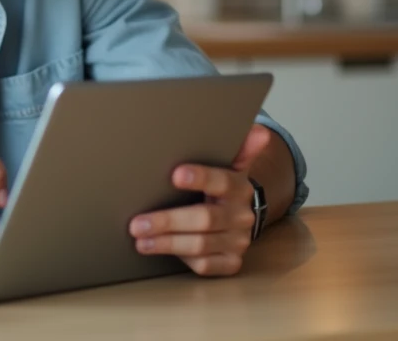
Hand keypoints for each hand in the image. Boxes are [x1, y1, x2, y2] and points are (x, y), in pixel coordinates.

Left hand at [128, 124, 272, 275]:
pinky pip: (205, 265)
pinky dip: (180, 258)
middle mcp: (241, 215)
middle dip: (168, 221)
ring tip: (139, 239)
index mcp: (239, 186)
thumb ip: (239, 147)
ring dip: (167, 243)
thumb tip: (259, 132)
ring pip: (201, 245)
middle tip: (137, 223)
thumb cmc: (221, 186)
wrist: (240, 216)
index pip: (222, 181)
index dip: (201, 178)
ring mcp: (238, 241)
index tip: (175, 175)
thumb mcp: (229, 163)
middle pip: (205, 219)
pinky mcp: (231, 262)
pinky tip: (158, 250)